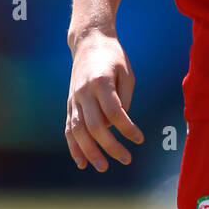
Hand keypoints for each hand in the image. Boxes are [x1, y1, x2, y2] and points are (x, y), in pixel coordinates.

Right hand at [65, 33, 143, 171]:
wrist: (89, 42)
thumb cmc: (113, 57)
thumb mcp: (127, 72)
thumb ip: (125, 98)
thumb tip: (121, 124)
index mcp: (101, 82)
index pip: (115, 112)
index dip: (127, 128)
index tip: (140, 139)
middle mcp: (84, 92)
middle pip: (95, 125)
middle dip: (110, 145)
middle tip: (126, 159)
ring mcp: (74, 99)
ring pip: (78, 131)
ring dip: (90, 151)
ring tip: (102, 167)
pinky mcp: (69, 104)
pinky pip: (69, 129)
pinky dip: (74, 147)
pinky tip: (82, 162)